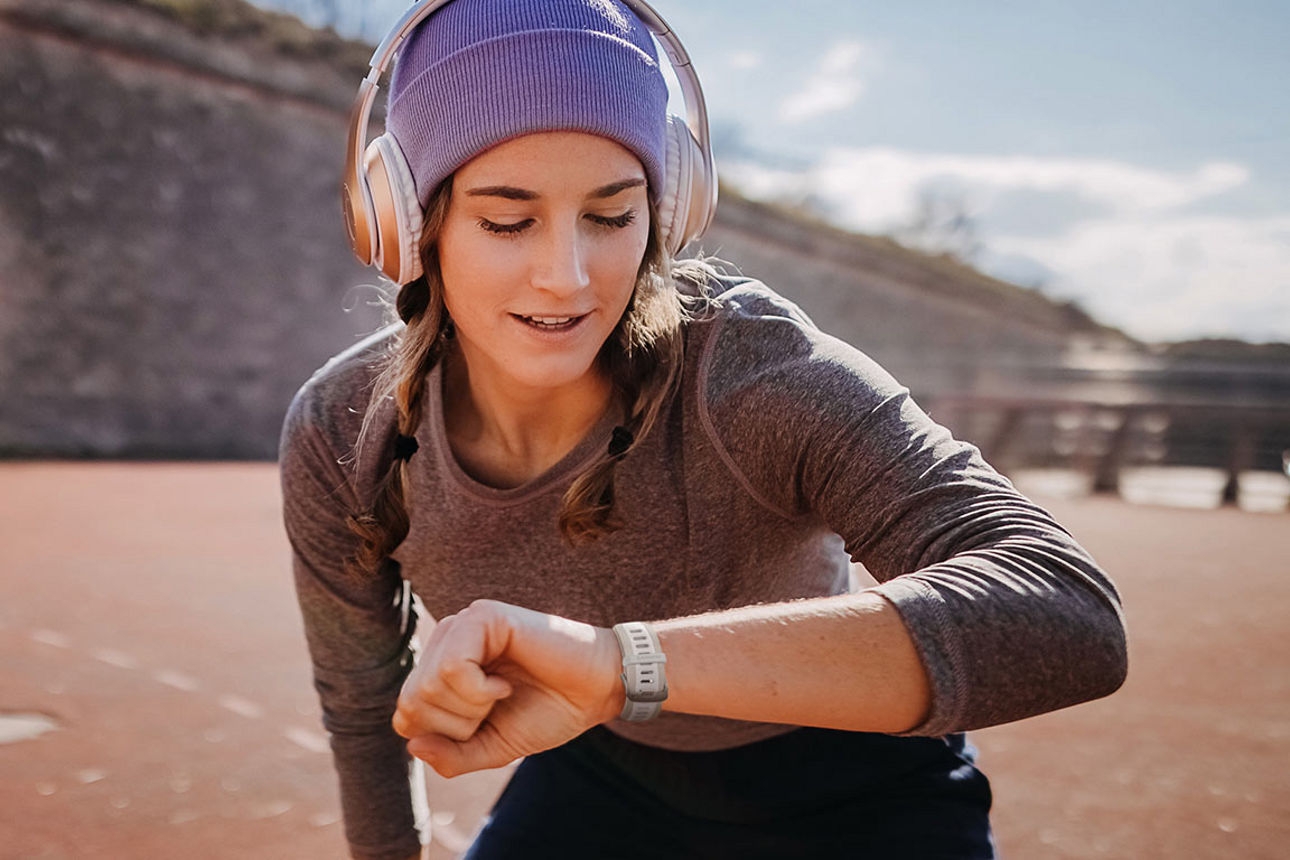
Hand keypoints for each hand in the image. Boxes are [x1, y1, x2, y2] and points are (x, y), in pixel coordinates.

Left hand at [392, 599, 622, 776]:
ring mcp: (464, 624)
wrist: (597, 689)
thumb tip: (413, 746)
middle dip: (456, 725)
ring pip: (427, 686)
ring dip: (470, 707)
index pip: (405, 714)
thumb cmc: (548, 712)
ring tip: (502, 693)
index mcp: (442, 668)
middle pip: (411, 701)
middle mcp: (447, 641)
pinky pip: (451, 668)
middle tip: (494, 708)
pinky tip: (504, 683)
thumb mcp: (492, 747)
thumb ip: (452, 756)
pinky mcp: (484, 616)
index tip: (484, 724)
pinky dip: (478, 690)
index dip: (443, 736)